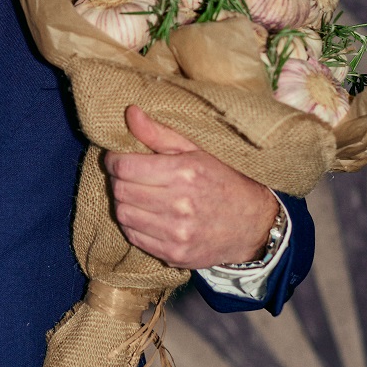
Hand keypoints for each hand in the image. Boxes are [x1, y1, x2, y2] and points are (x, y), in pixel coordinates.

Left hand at [104, 105, 278, 268]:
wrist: (253, 225)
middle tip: (126, 175)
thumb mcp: (197, 150)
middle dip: (117, 180)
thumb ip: (159, 133)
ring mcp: (176, 233)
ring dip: (123, 202)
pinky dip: (132, 224)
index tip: (116, 158)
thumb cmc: (224, 181)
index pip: (125, 167)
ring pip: (123, 215)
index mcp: (184, 173)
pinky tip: (145, 214)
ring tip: (136, 194)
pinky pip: (134, 237)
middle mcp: (179, 204)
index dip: (113, 160)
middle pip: (121, 191)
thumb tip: (130, 112)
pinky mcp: (174, 254)